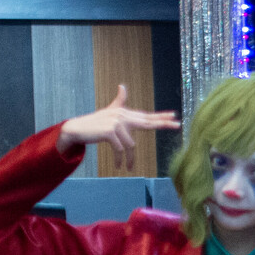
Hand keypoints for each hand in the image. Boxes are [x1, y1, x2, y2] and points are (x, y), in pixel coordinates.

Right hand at [59, 84, 180, 161]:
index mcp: (124, 113)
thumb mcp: (108, 113)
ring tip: (128, 168)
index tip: (174, 116)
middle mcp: (122, 115)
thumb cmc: (94, 123)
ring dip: (130, 159)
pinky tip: (120, 166)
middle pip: (146, 122)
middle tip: (177, 125)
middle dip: (162, 124)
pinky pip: (121, 149)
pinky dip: (120, 160)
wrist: (77, 129)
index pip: (145, 116)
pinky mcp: (110, 131)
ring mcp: (116, 122)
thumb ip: (118, 102)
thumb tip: (122, 86)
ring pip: (131, 145)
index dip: (160, 116)